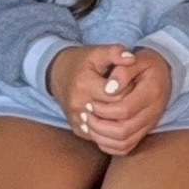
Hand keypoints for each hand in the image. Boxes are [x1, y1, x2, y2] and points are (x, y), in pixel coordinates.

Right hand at [51, 43, 171, 154]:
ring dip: (119, 118)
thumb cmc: (81, 62)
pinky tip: (114, 116)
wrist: (57, 75)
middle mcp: (78, 105)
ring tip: (120, 104)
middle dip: (126, 104)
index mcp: (84, 85)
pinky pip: (101, 136)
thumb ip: (115, 52)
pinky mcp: (77, 130)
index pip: (118, 96)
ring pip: (109, 128)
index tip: (130, 82)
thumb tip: (131, 58)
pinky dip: (110, 128)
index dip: (129, 89)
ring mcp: (76, 120)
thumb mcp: (96, 52)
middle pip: (115, 113)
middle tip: (128, 94)